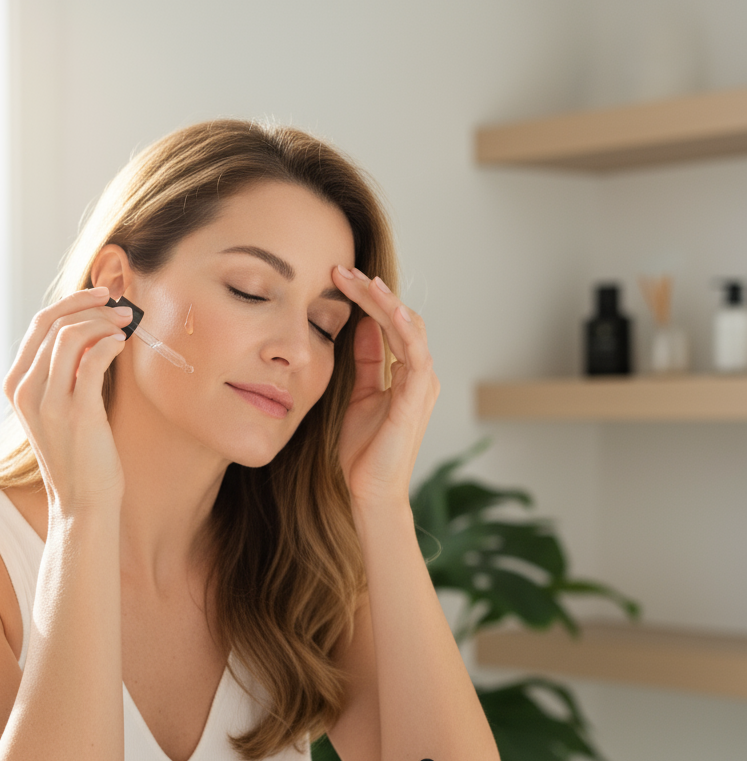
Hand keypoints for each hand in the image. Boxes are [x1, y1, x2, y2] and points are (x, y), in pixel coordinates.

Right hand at [3, 288, 132, 514]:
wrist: (83, 502)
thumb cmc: (80, 455)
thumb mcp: (59, 409)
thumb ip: (65, 372)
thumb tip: (93, 328)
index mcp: (17, 385)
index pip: (40, 323)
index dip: (74, 302)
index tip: (103, 295)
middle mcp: (26, 391)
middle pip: (54, 323)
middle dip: (92, 306)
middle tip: (123, 308)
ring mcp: (49, 402)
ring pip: (72, 336)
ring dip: (104, 322)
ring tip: (128, 326)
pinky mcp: (77, 413)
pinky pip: (92, 360)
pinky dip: (110, 344)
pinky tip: (123, 346)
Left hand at [332, 266, 439, 507]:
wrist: (370, 491)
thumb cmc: (364, 450)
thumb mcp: (359, 395)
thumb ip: (367, 362)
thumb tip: (363, 325)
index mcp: (406, 373)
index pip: (390, 323)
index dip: (368, 299)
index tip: (339, 278)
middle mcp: (419, 374)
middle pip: (400, 319)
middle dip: (372, 293)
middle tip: (343, 270)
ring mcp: (421, 385)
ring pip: (409, 329)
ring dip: (386, 302)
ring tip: (362, 280)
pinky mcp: (416, 398)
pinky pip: (415, 354)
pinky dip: (404, 329)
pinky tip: (388, 309)